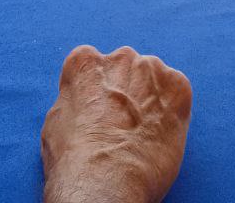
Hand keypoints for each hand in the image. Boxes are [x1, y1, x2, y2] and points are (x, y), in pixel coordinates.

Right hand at [42, 45, 192, 202]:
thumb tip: (87, 100)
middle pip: (126, 69)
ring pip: (153, 79)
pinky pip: (177, 92)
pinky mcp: (177, 86)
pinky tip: (159, 132)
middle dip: (127, 91)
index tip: (99, 111)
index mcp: (84, 61)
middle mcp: (119, 57)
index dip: (96, 92)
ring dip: (150, 99)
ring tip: (142, 132)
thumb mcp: (57, 120)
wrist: (106, 179)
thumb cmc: (75, 158)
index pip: (91, 66)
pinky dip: (172, 109)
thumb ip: (75, 97)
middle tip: (123, 123)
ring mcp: (151, 69)